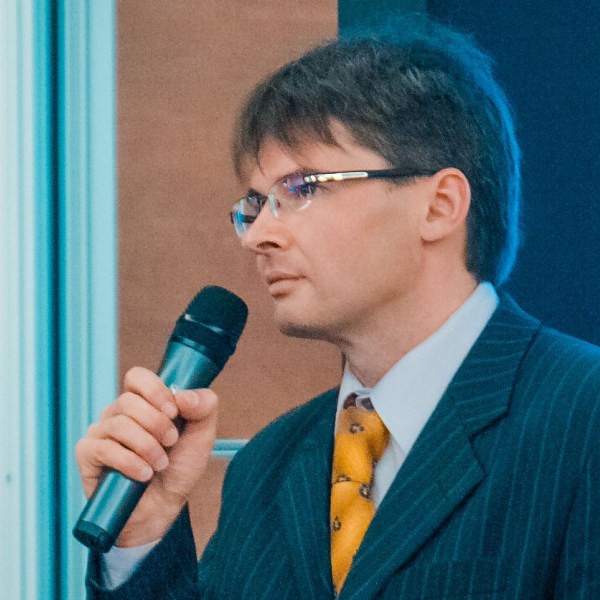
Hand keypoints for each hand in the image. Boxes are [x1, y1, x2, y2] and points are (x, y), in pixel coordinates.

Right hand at [75, 366, 217, 546]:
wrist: (165, 508)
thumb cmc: (180, 467)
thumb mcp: (203, 435)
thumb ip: (204, 407)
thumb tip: (183, 395)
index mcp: (142, 402)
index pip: (137, 377)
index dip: (155, 391)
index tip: (174, 412)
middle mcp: (118, 413)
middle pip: (129, 401)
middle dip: (157, 424)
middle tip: (171, 442)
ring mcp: (100, 433)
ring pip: (119, 425)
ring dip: (147, 447)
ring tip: (160, 464)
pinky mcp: (87, 455)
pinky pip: (104, 449)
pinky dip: (130, 462)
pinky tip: (144, 475)